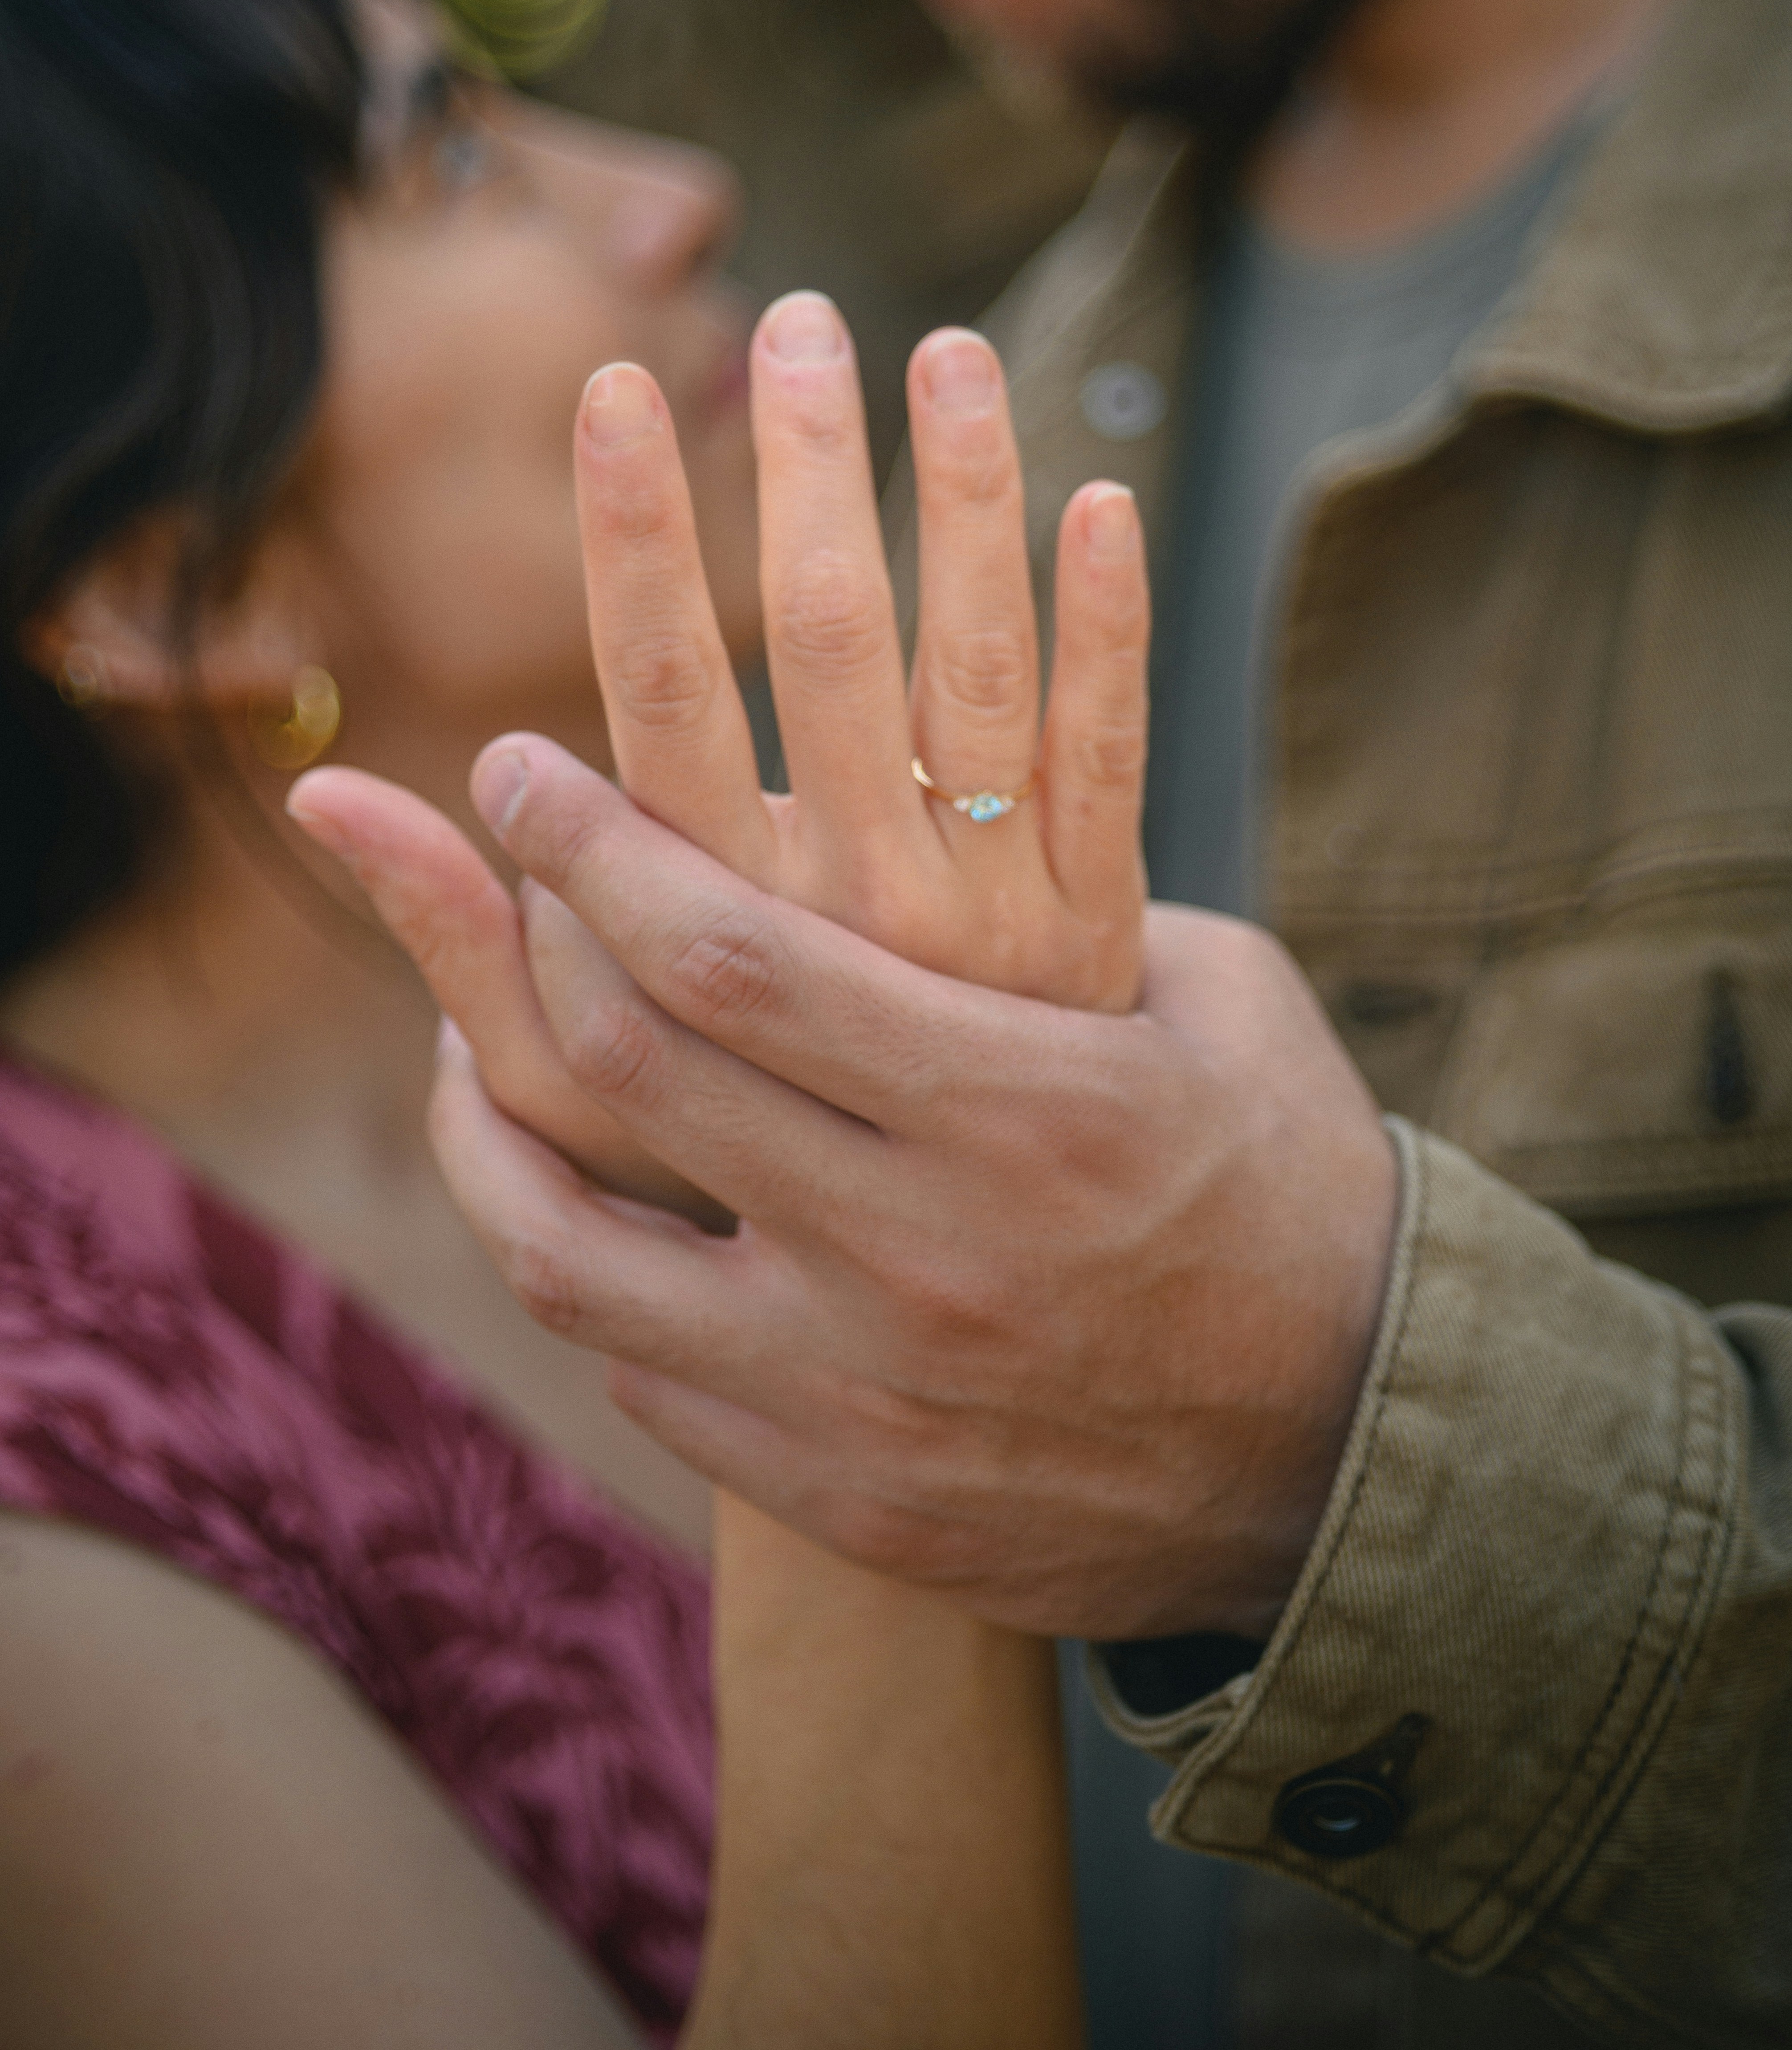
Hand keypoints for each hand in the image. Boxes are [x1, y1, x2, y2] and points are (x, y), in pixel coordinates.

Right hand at [292, 295, 1148, 1220]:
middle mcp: (856, 909)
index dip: (633, 540)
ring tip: (948, 351)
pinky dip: (1114, 631)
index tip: (613, 393)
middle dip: (808, 473)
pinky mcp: (1100, 936)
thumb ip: (459, 932)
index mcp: (719, 925)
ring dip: (964, 502)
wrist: (937, 1309)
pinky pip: (1114, 759)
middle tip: (797, 318)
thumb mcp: (570, 1080)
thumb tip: (327, 799)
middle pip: (834, 649)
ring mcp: (992, 921)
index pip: (662, 697)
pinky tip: (1107, 498)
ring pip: (981, 675)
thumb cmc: (719, 1175)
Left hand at [429, 776, 1395, 1639]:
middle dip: (528, 927)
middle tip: (493, 841)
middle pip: (635, 1073)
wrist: (1353, 1455)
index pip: (733, 956)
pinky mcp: (850, 1498)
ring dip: (488, 1133)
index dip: (595, 848)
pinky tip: (594, 1197)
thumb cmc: (1292, 1183)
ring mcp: (868, 1397)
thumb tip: (933, 777)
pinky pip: (645, 1377)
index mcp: (1019, 1105)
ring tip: (466, 1047)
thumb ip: (1072, 891)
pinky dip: (592, 1269)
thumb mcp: (1217, 1001)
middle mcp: (921, 1253)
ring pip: (572, 1262)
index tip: (524, 764)